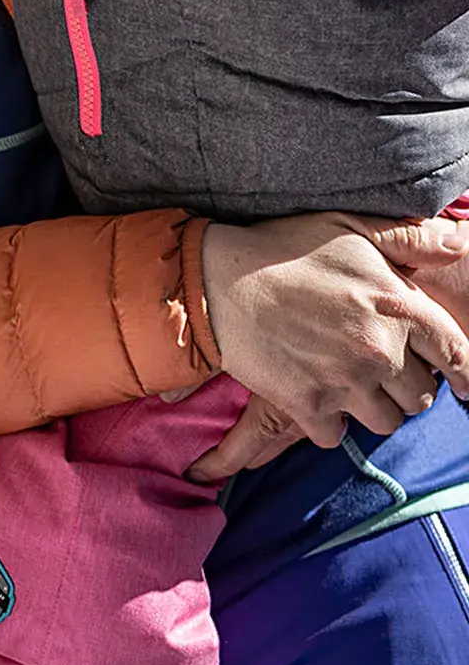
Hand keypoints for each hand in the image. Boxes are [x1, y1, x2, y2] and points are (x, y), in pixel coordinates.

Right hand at [188, 211, 468, 481]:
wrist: (220, 280)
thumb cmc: (286, 249)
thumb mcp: (351, 229)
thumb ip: (409, 239)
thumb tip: (458, 244)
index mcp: (398, 306)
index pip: (455, 353)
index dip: (464, 373)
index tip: (464, 384)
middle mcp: (379, 350)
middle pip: (420, 397)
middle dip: (407, 388)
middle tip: (382, 372)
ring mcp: (344, 381)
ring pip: (385, 422)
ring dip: (372, 409)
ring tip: (352, 388)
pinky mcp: (308, 404)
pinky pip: (335, 436)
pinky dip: (327, 423)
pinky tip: (315, 398)